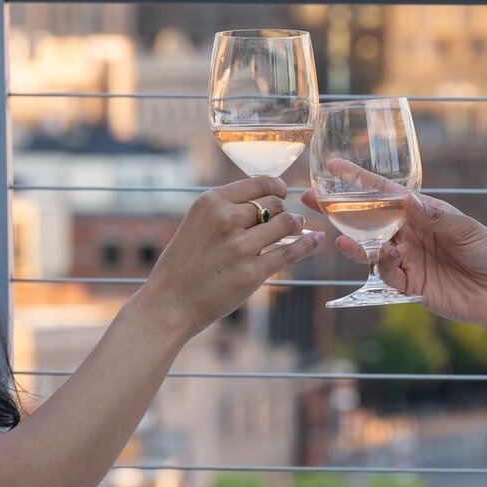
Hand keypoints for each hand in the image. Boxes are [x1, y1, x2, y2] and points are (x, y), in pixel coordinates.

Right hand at [143, 175, 324, 336]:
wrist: (169, 303)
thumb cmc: (183, 263)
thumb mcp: (196, 222)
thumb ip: (226, 208)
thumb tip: (267, 197)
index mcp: (211, 202)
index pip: (259, 183)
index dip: (277, 187)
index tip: (282, 193)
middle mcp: (226, 220)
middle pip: (275, 204)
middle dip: (283, 211)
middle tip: (283, 220)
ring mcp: (240, 247)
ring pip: (286, 224)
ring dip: (296, 226)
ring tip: (296, 229)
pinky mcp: (252, 273)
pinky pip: (290, 252)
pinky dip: (308, 244)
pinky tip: (316, 240)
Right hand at [303, 167, 486, 330]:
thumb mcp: (467, 229)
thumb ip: (437, 217)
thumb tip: (408, 200)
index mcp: (423, 212)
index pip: (386, 193)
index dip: (359, 180)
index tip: (334, 167)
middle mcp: (410, 233)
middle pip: (368, 219)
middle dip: (339, 209)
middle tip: (311, 199)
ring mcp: (407, 258)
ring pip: (369, 247)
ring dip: (353, 241)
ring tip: (339, 236)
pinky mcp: (408, 284)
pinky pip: (383, 272)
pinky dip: (376, 263)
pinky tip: (378, 255)